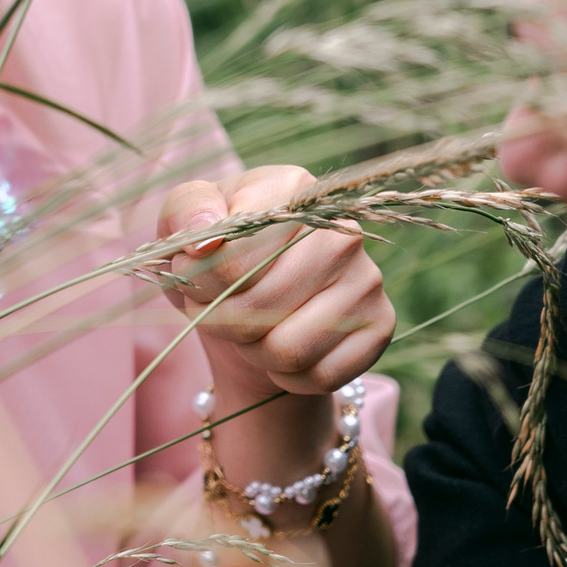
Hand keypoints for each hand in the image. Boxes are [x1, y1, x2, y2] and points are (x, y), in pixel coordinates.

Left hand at [158, 165, 393, 396]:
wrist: (255, 297)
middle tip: (216, 309)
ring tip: (248, 328)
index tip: (194, 274)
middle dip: (222, 320)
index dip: (201, 280)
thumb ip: (187, 213)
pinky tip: (280, 349)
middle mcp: (341, 231)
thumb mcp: (185, 221)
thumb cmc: (218, 251)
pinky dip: (287, 377)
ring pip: (289, 350)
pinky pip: (321, 376)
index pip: (233, 255)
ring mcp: (367, 278)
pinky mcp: (381, 324)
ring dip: (253, 351)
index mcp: (291, 189)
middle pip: (260, 306)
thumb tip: (206, 238)